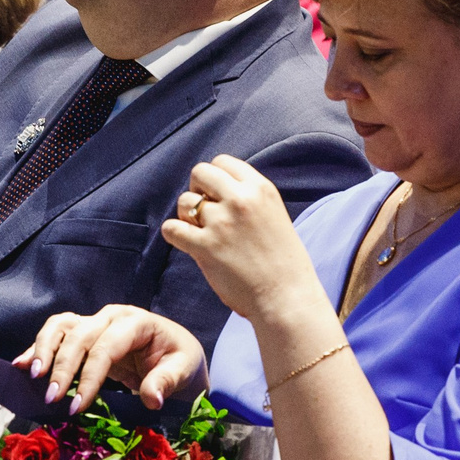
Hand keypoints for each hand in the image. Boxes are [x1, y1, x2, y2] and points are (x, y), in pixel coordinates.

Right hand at [19, 305, 206, 411]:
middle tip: (52, 398)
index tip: (77, 405)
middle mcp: (111, 317)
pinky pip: (56, 335)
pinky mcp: (84, 334)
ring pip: (60, 327)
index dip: (89, 376)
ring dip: (43, 351)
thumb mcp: (184, 370)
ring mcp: (95, 322)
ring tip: (33, 377)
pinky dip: (37, 348)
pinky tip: (21, 365)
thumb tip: (152, 399)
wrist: (176, 356)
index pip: (106, 347)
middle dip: (62, 368)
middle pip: (78, 336)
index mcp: (136, 322)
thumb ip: (168, 382)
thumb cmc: (180, 361)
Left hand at [160, 156, 323, 329]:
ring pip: (185, 201)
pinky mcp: (205, 247)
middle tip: (205, 211)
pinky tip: (187, 243)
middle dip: (198, 189)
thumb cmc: (283, 261)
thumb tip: (217, 190)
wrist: (287, 297)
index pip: (223, 162)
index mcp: (260, 188)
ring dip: (187, 215)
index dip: (215, 178)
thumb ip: (249, 198)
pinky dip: (174, 234)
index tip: (217, 195)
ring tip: (200, 232)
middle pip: (200, 173)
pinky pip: (172, 228)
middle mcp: (240, 200)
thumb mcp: (274, 214)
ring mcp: (221, 223)